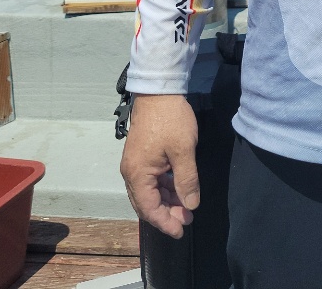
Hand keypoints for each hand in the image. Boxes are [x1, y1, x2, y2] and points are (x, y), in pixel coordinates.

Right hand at [119, 93, 199, 238]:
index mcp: (138, 174)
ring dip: (167, 201)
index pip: (149, 208)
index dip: (165, 222)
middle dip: (166, 214)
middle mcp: (131, 172)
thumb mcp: (184, 151)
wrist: (159, 91)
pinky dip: (164, 188)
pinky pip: (151, 180)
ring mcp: (135, 164)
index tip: (182, 230)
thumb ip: (187, 180)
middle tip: (187, 220)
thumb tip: (191, 204)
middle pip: (146, 203)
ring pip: (149, 192)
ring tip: (186, 207)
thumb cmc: (171, 120)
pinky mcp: (141, 156)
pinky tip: (178, 190)